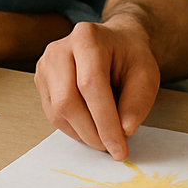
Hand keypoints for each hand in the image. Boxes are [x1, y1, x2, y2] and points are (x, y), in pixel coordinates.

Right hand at [34, 18, 160, 159]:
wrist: (115, 44)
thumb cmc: (129, 57)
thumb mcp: (146, 75)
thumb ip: (137, 102)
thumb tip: (124, 130)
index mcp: (87, 38)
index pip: (90, 85)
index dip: (105, 122)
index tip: (119, 148)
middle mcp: (59, 49)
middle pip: (67, 100)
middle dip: (91, 132)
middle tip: (112, 148)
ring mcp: (46, 65)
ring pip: (57, 111)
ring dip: (82, 133)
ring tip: (104, 137)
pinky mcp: (41, 80)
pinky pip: (52, 114)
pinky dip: (73, 128)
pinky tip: (91, 127)